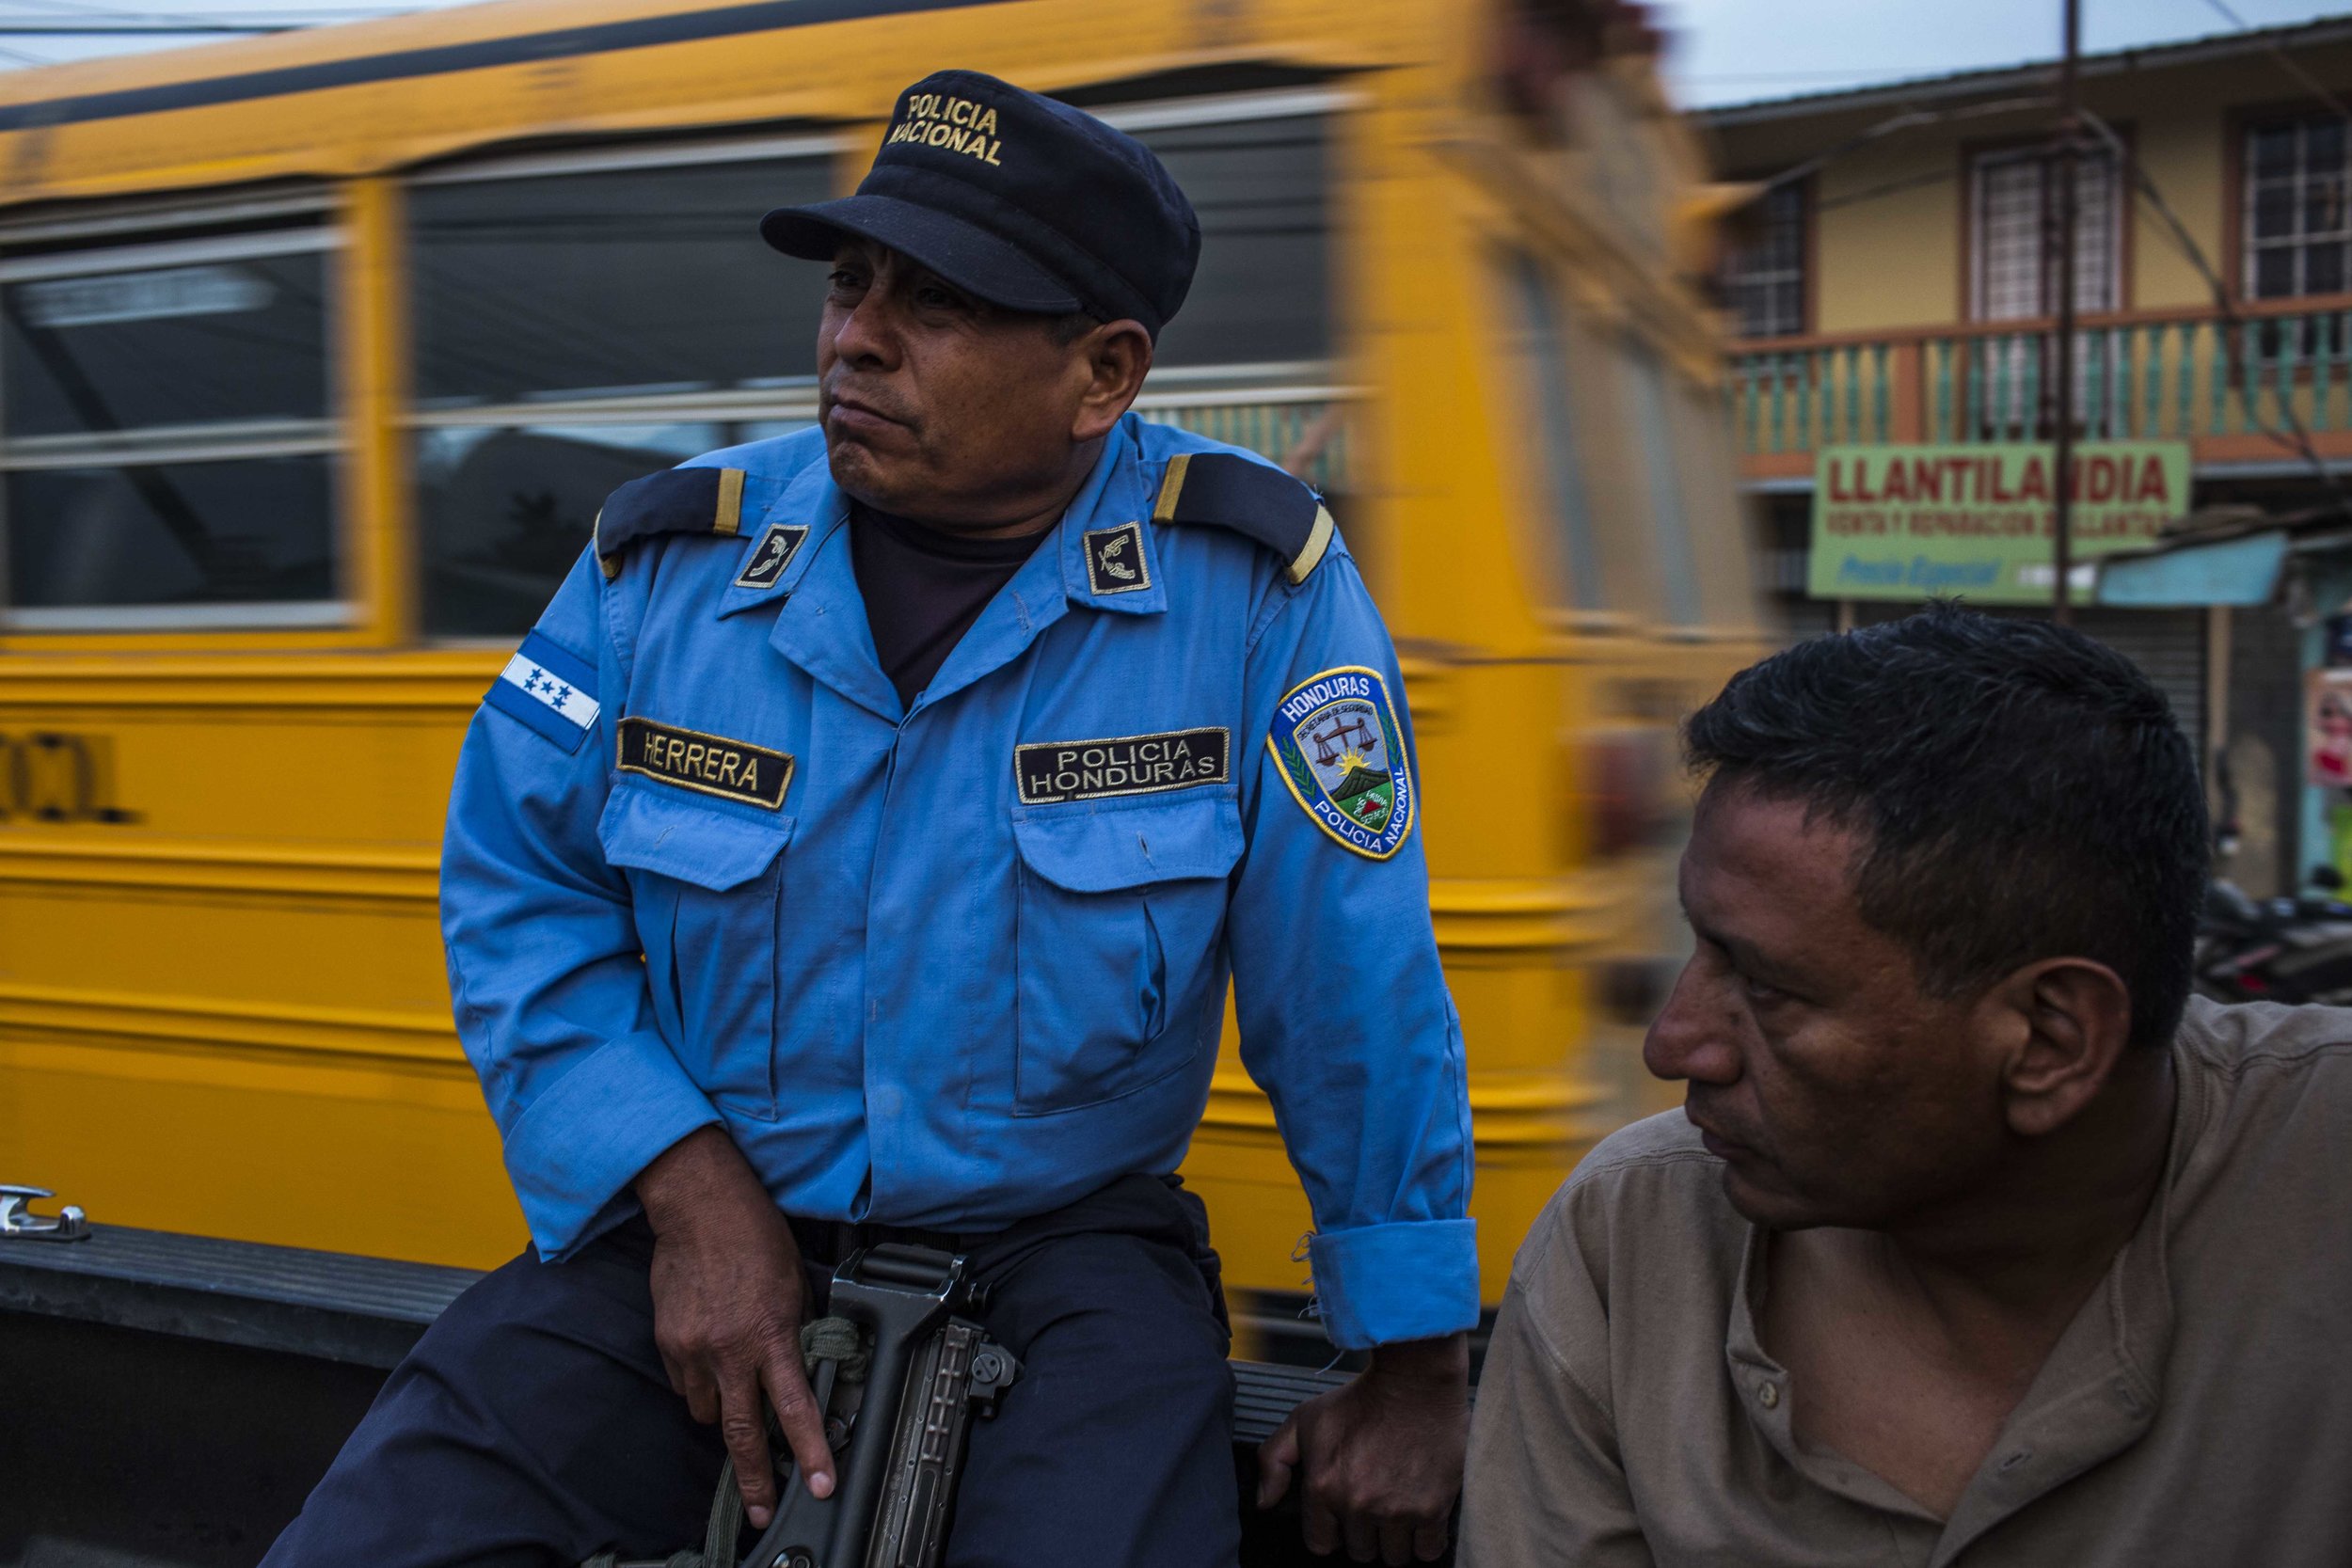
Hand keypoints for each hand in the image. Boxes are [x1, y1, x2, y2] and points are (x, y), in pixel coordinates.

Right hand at [636, 1126, 833, 1527]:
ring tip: (736, 1388)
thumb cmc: (755, 1237)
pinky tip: (710, 1355)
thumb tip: (799, 1368)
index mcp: (769, 1335)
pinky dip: (699, 1382)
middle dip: (754, 1479)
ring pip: (708, 1411)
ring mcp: (692, 1350)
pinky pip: (684, 1384)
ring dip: (724, 1411)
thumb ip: (793, 1333)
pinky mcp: (666, 1342)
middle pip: (740, 1434)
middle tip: (760, 1511)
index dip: (810, 1451)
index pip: (793, 1408)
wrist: (700, 1207)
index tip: (821, 1483)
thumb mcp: (794, 1286)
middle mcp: (728, 1350)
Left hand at [1256, 1334, 1469, 1563]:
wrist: (1414, 1383)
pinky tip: (1422, 1521)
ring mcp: (1396, 1510)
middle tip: (1375, 1506)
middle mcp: (1358, 1505)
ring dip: (1395, 1540)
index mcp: (1324, 1487)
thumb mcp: (1304, 1419)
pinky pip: (1428, 1551)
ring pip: (1394, 1556)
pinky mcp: (1432, 1509)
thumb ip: (1273, 1459)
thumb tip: (1265, 1502)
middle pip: (1360, 1551)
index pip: (1321, 1543)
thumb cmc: (1361, 1399)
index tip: (1343, 1519)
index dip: (1332, 1532)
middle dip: (1365, 1534)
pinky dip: (1426, 1542)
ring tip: (1398, 1512)